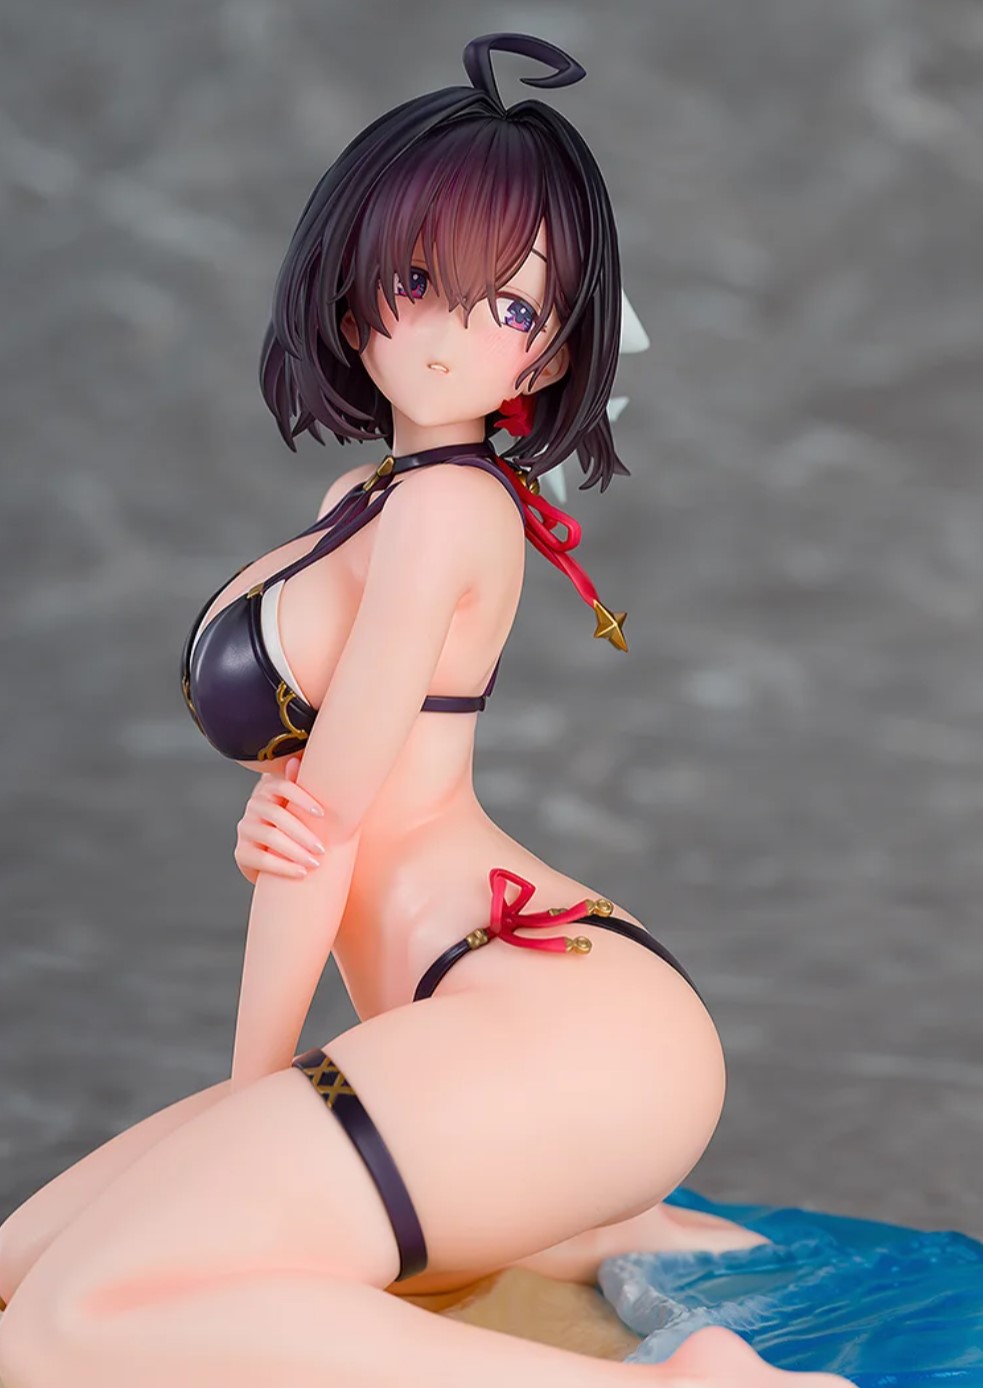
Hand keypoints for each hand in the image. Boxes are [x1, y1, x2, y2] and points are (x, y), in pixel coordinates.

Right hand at [234, 756, 326, 884]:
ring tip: (315, 863)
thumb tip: (296, 759)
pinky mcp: (241, 852)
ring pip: (270, 837)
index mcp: (270, 791)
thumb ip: (305, 786)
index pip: (283, 787)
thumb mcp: (303, 808)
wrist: (279, 860)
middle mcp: (254, 806)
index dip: (302, 798)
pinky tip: (301, 873)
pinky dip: (283, 867)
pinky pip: (261, 859)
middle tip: (322, 848)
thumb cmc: (298, 828)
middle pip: (277, 815)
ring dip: (296, 851)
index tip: (322, 814)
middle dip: (303, 833)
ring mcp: (245, 829)